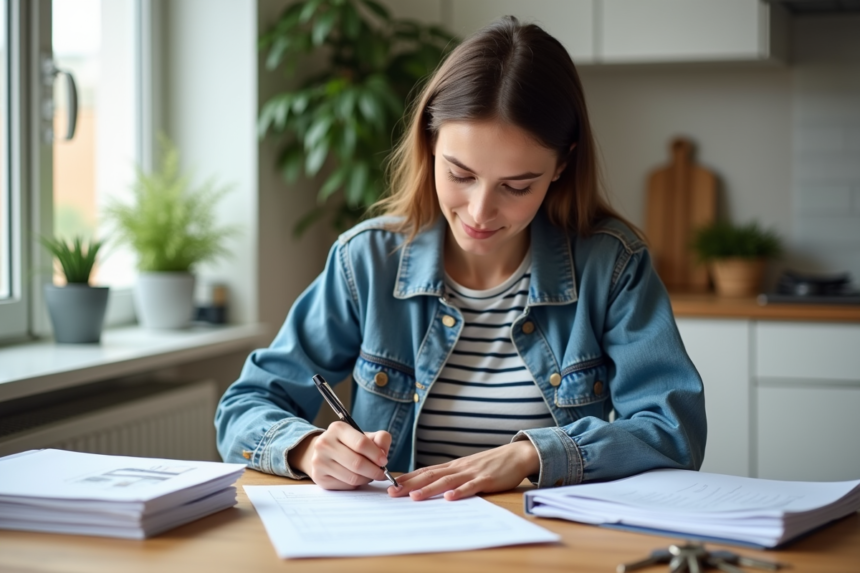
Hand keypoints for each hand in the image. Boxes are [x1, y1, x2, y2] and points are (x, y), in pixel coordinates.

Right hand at [288, 421, 391, 489]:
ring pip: (352, 477)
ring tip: (370, 475)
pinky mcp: (318, 477)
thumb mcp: (365, 435)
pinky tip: (358, 478)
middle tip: (381, 473)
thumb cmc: (349, 443)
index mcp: (337, 428)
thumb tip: (383, 453)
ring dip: (366, 479)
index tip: (384, 461)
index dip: (376, 454)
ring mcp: (319, 461)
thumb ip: (380, 438)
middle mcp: (325, 443)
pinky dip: (356, 484)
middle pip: (357, 463)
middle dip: (374, 471)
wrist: (324, 451)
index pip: (361, 443)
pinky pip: (345, 486)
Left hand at [388, 440, 538, 500]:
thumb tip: (434, 485)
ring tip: (414, 497)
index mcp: (453, 466)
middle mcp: (459, 468)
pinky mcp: (486, 479)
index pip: (426, 471)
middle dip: (410, 484)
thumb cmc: (491, 464)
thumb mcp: (468, 468)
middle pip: (430, 475)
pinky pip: (471, 487)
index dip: (408, 478)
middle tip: (392, 492)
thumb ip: (453, 475)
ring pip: (446, 481)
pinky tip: (449, 497)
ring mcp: (472, 473)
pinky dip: (459, 492)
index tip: (390, 484)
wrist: (516, 454)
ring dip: (429, 489)